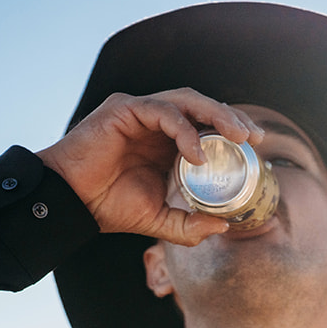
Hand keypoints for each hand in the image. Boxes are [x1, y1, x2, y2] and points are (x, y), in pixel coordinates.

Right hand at [36, 89, 264, 244]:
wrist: (70, 204)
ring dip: (216, 115)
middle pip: (202, 107)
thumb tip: (224, 226)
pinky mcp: (123, 109)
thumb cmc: (108, 206)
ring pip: (187, 100)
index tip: (256, 146)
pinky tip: (197, 154)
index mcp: (166, 141)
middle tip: (254, 137)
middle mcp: (155, 121)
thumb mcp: (159, 220)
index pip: (206, 124)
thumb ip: (190, 224)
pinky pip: (163, 112)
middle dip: (232, 118)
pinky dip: (185, 130)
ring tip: (236, 137)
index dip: (232, 130)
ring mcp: (139, 111)